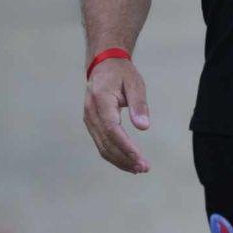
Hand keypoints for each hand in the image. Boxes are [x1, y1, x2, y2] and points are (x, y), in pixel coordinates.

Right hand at [83, 57, 150, 173]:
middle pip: (106, 142)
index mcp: (101, 99)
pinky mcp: (92, 124)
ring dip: (120, 160)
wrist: (104, 64)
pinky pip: (101, 144)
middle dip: (125, 158)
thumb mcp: (135, 82)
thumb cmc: (121, 72)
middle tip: (144, 168)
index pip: (111, 128)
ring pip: (102, 147)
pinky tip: (128, 161)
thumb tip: (144, 127)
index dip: (124, 145)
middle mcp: (91, 112)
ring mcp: (89, 119)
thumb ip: (139, 104)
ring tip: (138, 169)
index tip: (139, 157)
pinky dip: (114, 155)